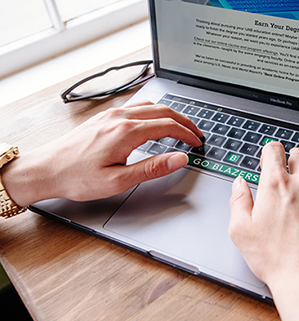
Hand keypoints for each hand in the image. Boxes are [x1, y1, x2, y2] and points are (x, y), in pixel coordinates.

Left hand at [1, 101, 202, 205]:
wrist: (46, 169)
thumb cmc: (77, 177)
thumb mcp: (119, 180)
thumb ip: (153, 168)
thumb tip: (179, 158)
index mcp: (126, 132)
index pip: (168, 126)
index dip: (187, 134)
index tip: (197, 142)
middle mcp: (120, 117)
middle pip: (162, 111)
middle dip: (184, 121)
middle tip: (196, 133)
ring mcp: (111, 114)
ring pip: (150, 106)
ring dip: (169, 114)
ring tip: (180, 126)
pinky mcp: (104, 117)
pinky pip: (136, 107)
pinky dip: (154, 112)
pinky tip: (154, 121)